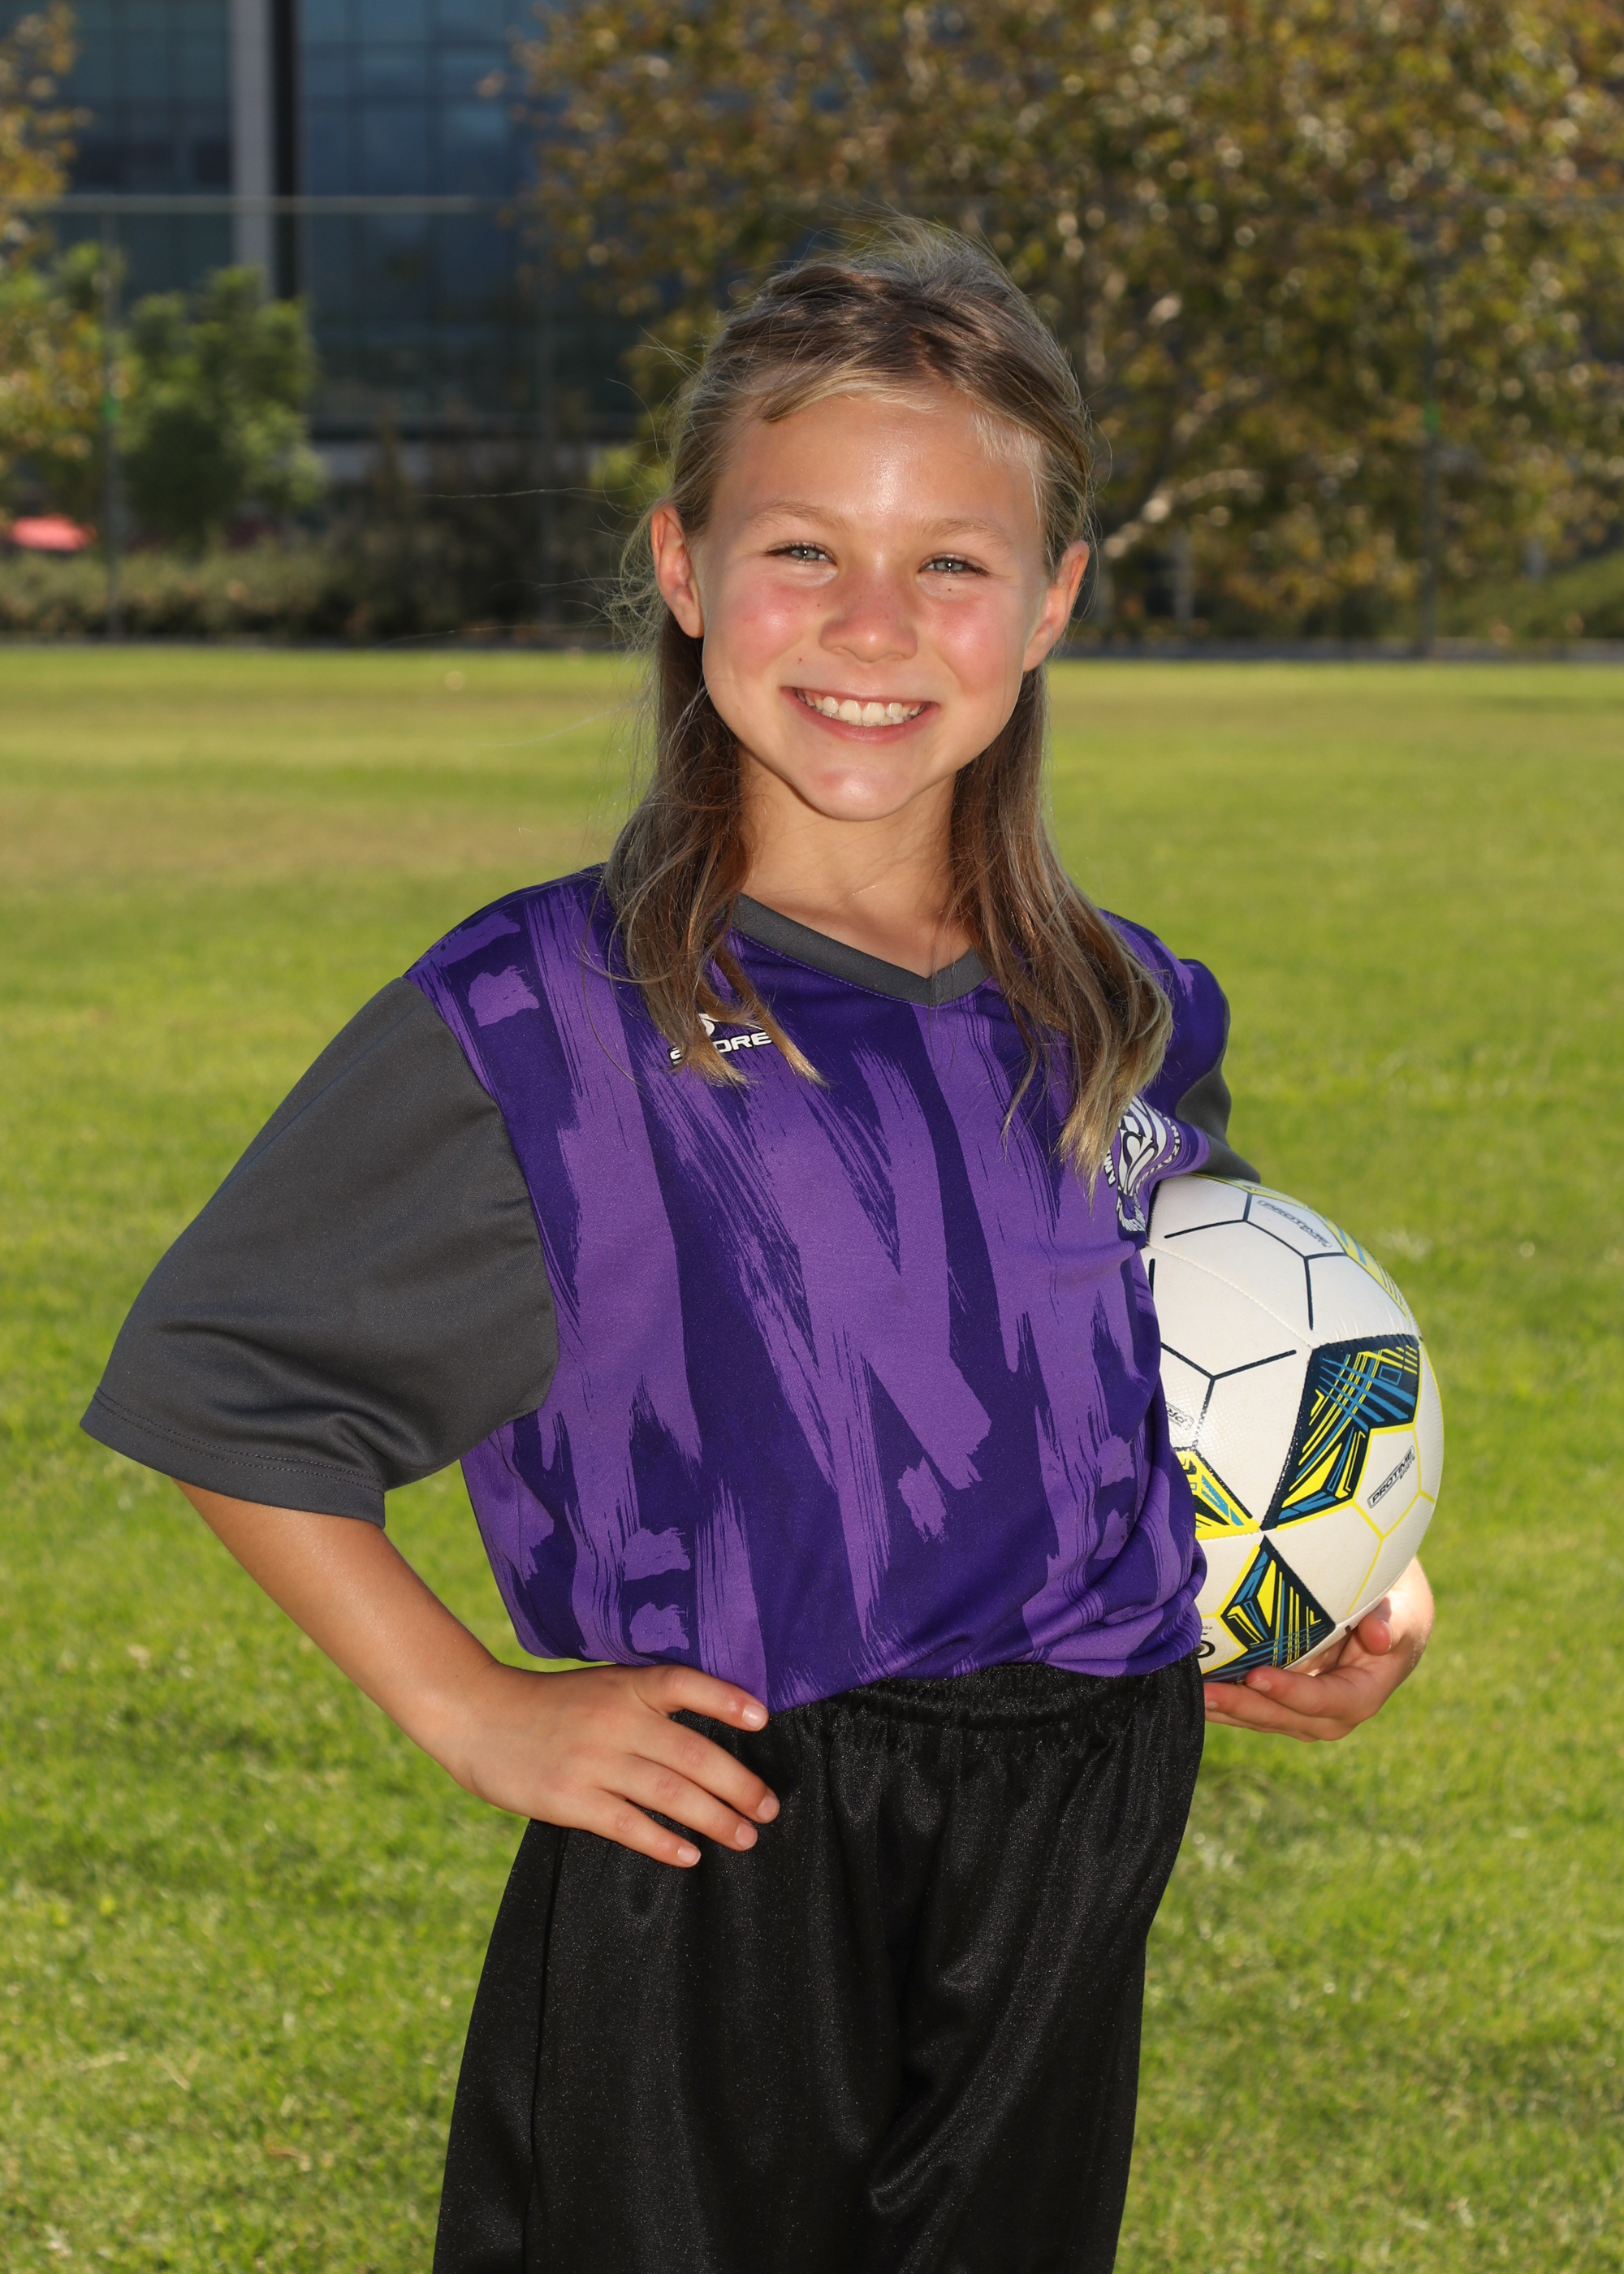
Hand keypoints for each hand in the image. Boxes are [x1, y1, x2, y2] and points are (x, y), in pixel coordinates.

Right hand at [176, 1483, 777, 1870]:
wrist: (474, 1715)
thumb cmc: (548, 1704)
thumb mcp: (600, 1684)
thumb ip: (646, 1700)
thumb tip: (707, 1723)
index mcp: (624, 1686)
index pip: (684, 1684)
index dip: (725, 1698)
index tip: (762, 1717)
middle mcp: (615, 1720)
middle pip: (692, 1754)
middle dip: (738, 1784)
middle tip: (770, 1806)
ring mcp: (593, 1762)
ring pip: (669, 1794)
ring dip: (715, 1818)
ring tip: (746, 1835)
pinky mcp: (570, 1799)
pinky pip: (627, 1824)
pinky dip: (663, 1842)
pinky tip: (690, 1854)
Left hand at [1203, 1556, 1433, 1742]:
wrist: (1385, 1609)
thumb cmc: (1394, 1602)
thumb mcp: (1402, 1606)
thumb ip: (1390, 1621)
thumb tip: (1378, 1637)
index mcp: (1364, 1693)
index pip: (1327, 1701)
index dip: (1293, 1693)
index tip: (1258, 1675)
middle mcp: (1333, 1711)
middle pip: (1287, 1718)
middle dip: (1247, 1708)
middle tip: (1206, 1693)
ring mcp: (1305, 1708)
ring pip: (1265, 1717)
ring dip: (1229, 1710)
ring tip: (1191, 1693)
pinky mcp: (1284, 1698)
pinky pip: (1255, 1705)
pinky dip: (1227, 1701)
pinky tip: (1193, 1689)